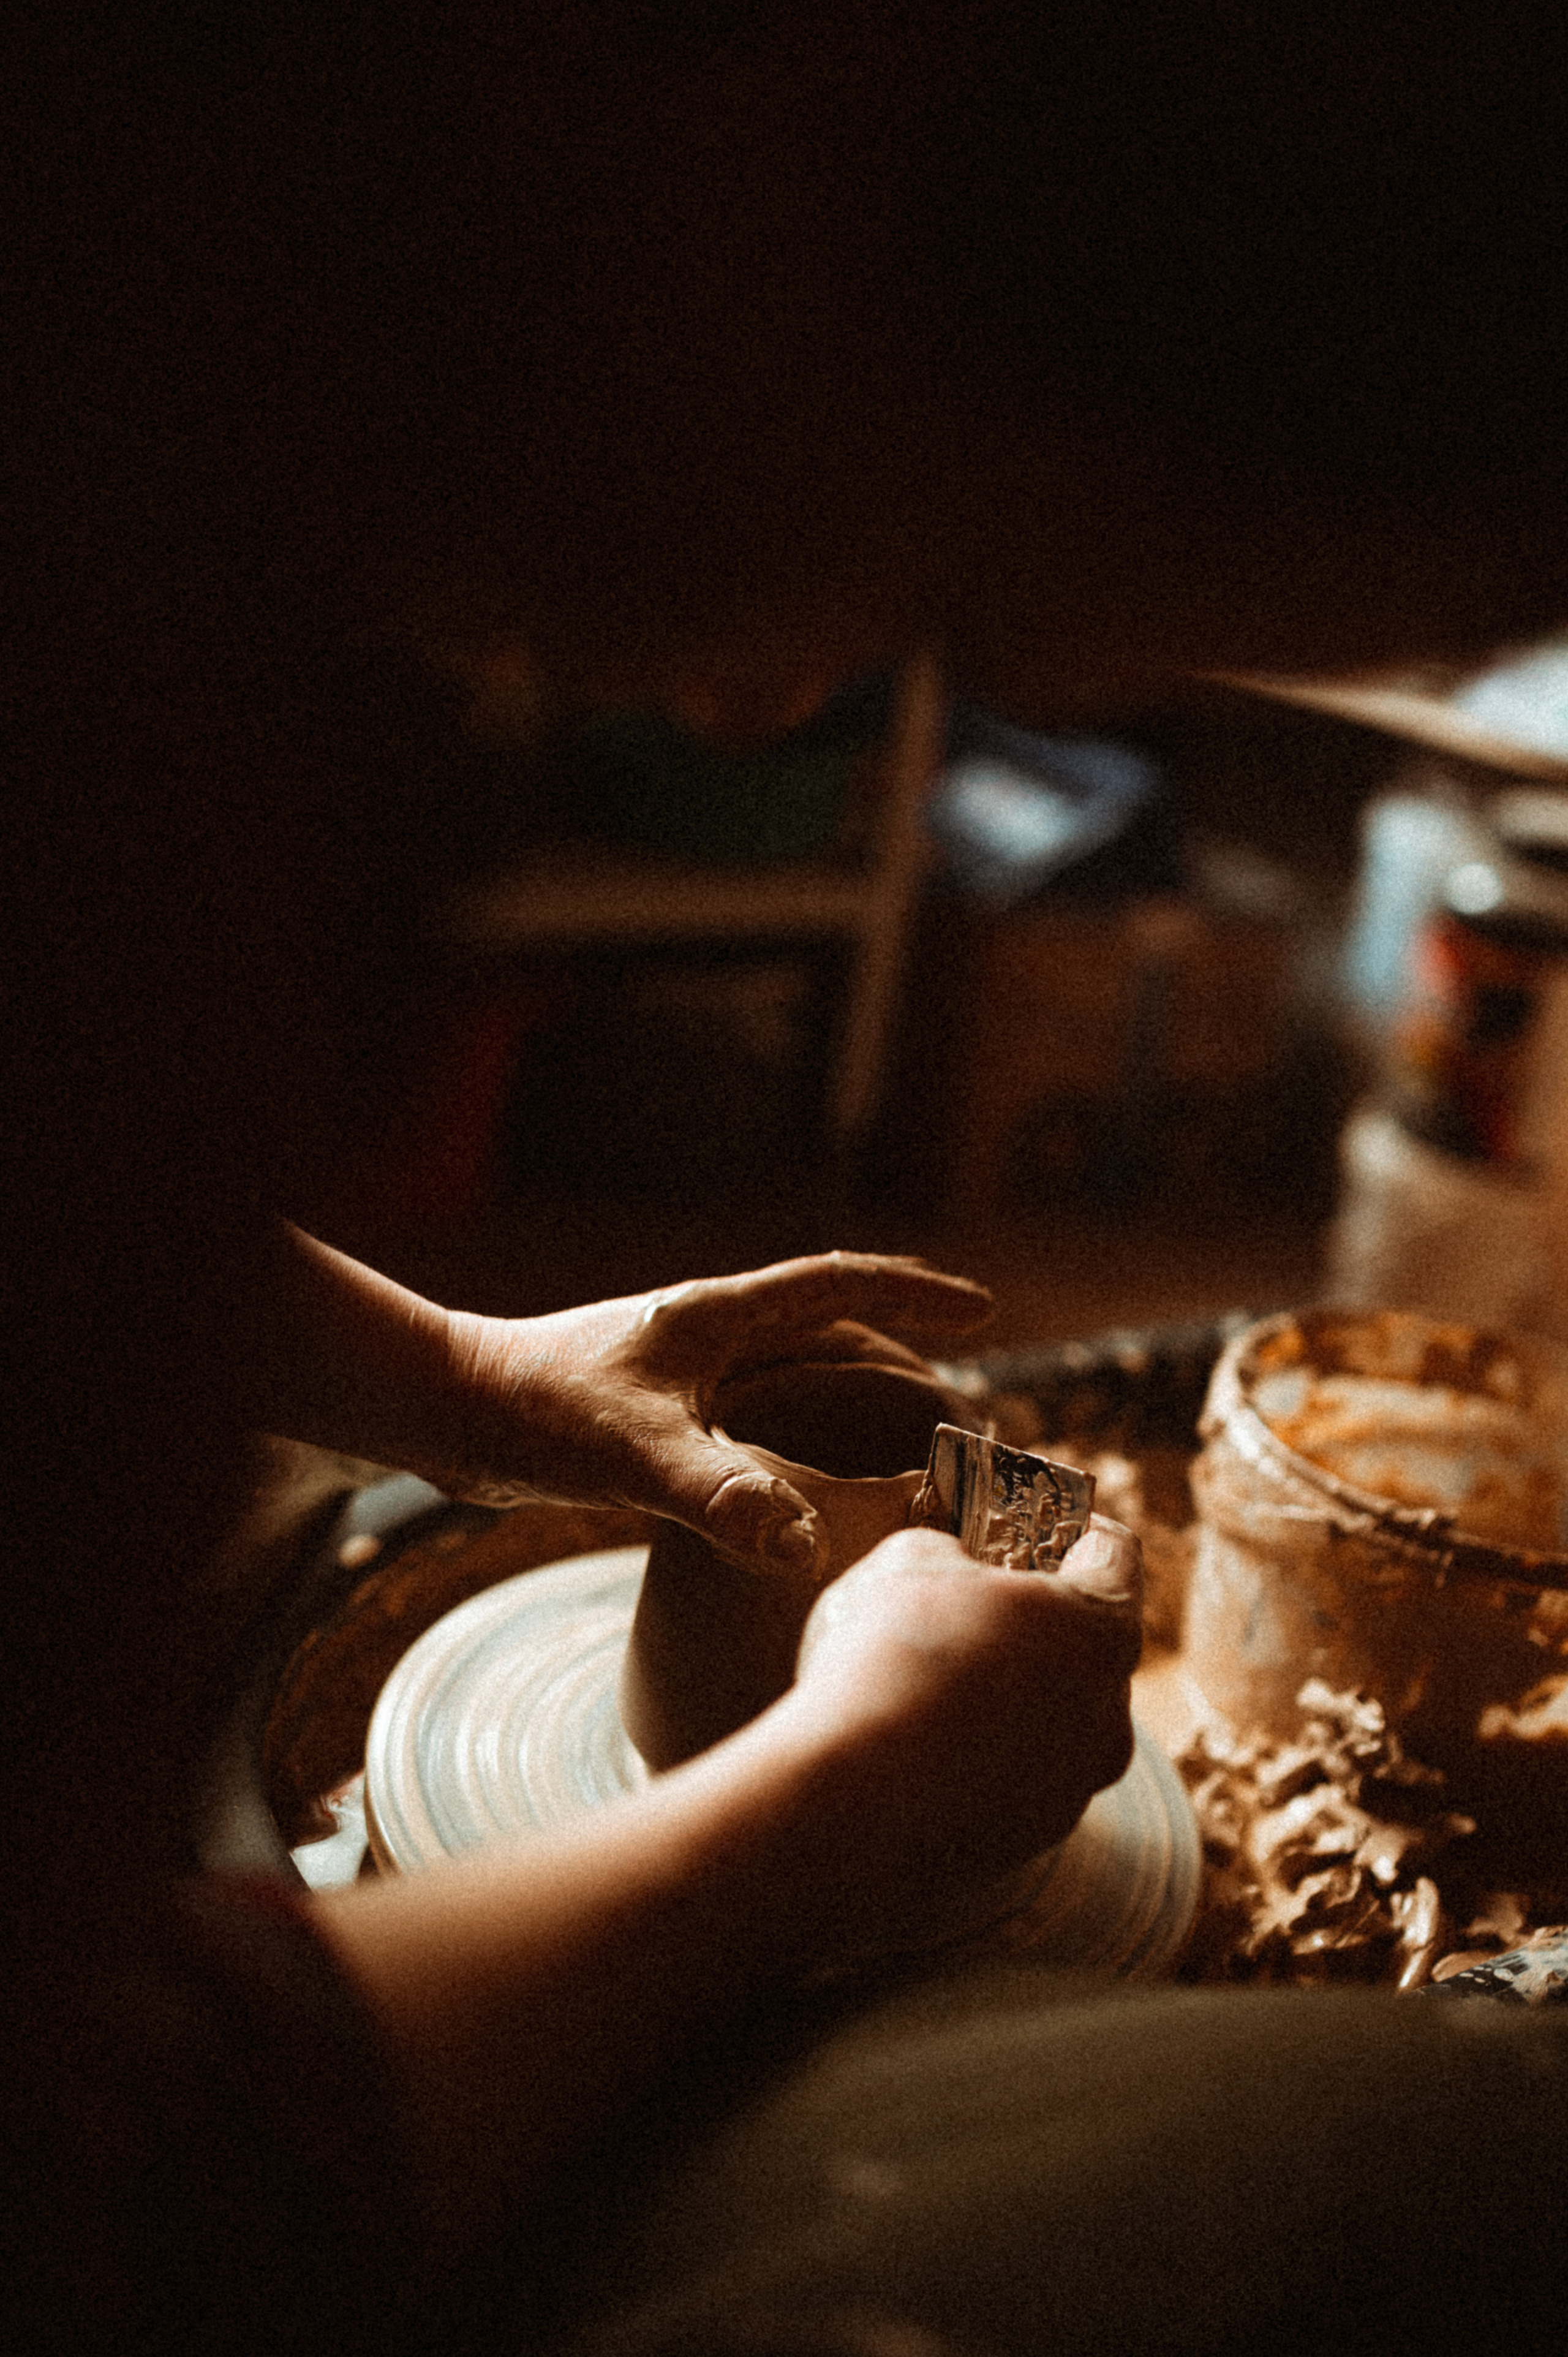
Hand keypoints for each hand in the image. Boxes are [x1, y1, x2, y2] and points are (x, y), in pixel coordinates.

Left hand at [441, 1253, 990, 1571]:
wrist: (448, 1413)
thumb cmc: (534, 1414)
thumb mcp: (632, 1454)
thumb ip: (719, 1496)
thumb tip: (803, 1545)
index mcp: (717, 1317)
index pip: (838, 1283)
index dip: (915, 1291)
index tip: (982, 1304)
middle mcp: (706, 1331)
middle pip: (828, 1322)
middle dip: (901, 1345)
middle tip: (961, 1388)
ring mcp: (679, 1367)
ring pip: (791, 1363)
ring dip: (850, 1385)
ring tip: (904, 1428)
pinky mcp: (652, 1407)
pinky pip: (753, 1404)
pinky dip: (798, 1425)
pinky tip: (801, 1474)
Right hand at [775, 1514, 1141, 1948]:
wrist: (851, 1805)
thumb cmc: (891, 1662)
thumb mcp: (909, 1559)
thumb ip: (947, 1549)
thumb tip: (949, 1564)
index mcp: (1099, 1629)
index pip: (1116, 1555)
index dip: (1074, 1529)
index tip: (1033, 1526)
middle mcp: (1108, 1714)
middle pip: (1086, 1643)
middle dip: (1033, 1617)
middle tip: (970, 1600)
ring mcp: (1073, 1787)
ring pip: (1051, 1718)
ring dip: (1004, 1692)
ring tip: (926, 1680)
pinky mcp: (1028, 1839)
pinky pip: (1013, 1777)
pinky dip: (977, 1755)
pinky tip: (913, 1744)